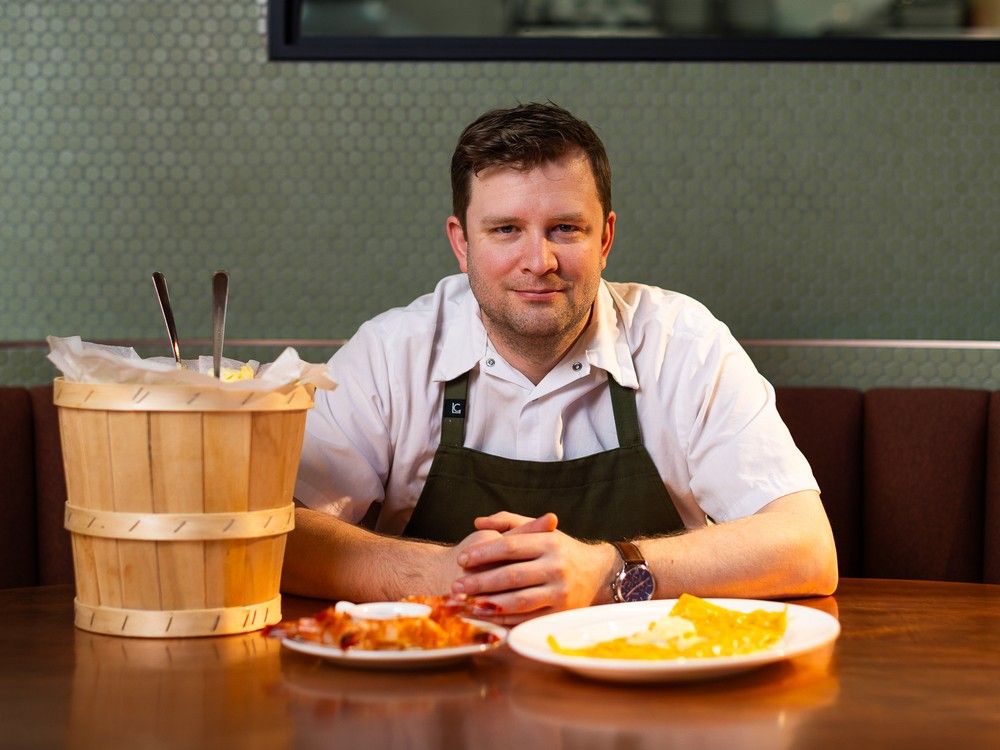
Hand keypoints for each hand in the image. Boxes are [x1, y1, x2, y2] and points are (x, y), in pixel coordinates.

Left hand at [451, 512, 616, 624]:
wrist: (598, 574)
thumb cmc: (561, 550)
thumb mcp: (541, 531)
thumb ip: (510, 522)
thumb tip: (478, 522)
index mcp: (548, 543)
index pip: (509, 547)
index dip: (483, 553)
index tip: (462, 559)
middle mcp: (555, 567)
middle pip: (510, 575)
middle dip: (479, 582)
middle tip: (456, 586)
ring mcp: (559, 592)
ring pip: (518, 600)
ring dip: (488, 604)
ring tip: (465, 605)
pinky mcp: (560, 613)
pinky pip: (527, 618)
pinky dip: (504, 619)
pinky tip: (485, 617)